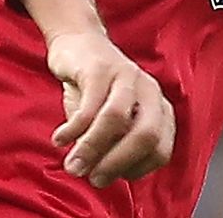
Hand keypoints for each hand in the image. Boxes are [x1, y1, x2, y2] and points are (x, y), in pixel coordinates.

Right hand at [46, 30, 176, 188]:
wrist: (79, 44)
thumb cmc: (97, 91)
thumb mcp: (110, 121)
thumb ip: (113, 146)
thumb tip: (102, 177)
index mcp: (159, 109)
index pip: (161, 150)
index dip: (136, 170)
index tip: (111, 177)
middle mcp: (150, 92)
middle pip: (146, 135)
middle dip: (117, 163)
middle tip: (93, 178)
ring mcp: (127, 76)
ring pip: (116, 119)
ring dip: (92, 148)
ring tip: (73, 165)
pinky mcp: (100, 68)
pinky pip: (90, 103)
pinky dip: (74, 128)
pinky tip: (60, 139)